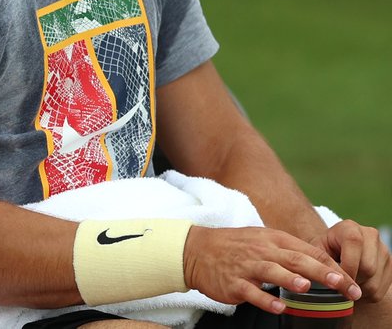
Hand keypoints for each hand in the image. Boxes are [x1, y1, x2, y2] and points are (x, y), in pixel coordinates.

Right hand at [183, 225, 361, 314]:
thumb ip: (288, 251)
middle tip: (344, 285)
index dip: (331, 265)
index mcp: (272, 239)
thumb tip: (320, 264)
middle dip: (322, 272)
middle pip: (295, 260)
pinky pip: (250, 292)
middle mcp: (261, 251)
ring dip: (290, 279)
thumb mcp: (261, 240)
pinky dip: (264, 299)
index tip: (350, 280)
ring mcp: (246, 267)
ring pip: (271, 272)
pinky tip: (278, 307)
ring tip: (308, 287)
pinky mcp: (232, 283)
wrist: (195, 250)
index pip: (308, 251)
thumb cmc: (234, 247)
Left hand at [313, 220, 391, 302]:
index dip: (345, 266)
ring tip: (344, 285)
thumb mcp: (315, 251)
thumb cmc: (322, 251)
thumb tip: (334, 280)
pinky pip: (381, 290)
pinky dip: (366, 295)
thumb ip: (321, 262)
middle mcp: (371, 235)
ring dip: (357, 291)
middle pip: (367, 267)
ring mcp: (384, 250)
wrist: (334, 250)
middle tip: (337, 284)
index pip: (354, 243)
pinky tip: (354, 287)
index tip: (334, 278)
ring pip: (375, 282)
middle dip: (350, 281)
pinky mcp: (390, 265)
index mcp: (350, 227)